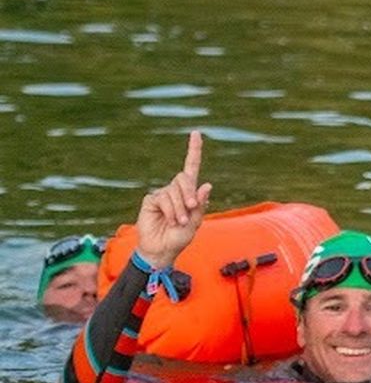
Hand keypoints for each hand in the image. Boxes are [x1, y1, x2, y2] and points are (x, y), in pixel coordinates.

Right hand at [135, 131, 211, 268]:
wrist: (162, 250)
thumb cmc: (180, 237)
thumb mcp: (196, 222)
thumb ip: (201, 204)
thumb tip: (207, 185)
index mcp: (189, 192)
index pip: (191, 167)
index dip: (193, 150)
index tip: (196, 133)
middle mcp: (175, 190)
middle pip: (184, 178)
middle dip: (190, 194)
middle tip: (191, 210)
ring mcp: (162, 194)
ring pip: (174, 190)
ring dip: (180, 208)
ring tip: (179, 222)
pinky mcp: (151, 200)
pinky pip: (163, 198)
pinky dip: (171, 210)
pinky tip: (170, 220)